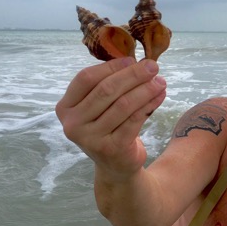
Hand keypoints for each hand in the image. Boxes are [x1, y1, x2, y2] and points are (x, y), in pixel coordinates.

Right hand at [56, 57, 166, 178]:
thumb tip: (136, 62)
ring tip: (161, 81)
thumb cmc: (109, 128)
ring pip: (123, 105)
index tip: (132, 60)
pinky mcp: (112, 148)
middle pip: (106, 90)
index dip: (111, 67)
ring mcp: (91, 138)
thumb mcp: (100, 107)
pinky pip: (134, 120)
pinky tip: (160, 96)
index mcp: (65, 108)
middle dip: (133, 75)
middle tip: (153, 66)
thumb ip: (108, 85)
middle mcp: (73, 124)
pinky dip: (150, 104)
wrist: (116, 166)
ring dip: (145, 89)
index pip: (86, 78)